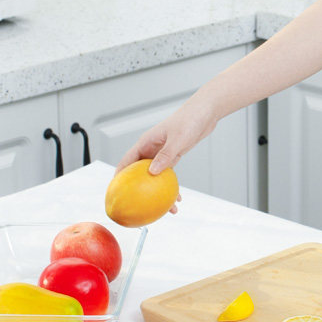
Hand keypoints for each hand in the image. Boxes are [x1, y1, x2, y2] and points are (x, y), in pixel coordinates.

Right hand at [115, 96, 217, 214]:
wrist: (205, 112)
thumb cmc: (190, 119)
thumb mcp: (177, 139)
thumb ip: (166, 155)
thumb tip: (152, 172)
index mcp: (146, 142)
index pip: (127, 162)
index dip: (118, 178)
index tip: (115, 193)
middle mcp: (151, 148)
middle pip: (139, 172)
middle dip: (138, 190)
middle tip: (137, 207)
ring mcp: (162, 153)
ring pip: (154, 176)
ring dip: (157, 192)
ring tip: (164, 208)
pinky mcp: (173, 155)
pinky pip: (168, 174)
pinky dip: (170, 186)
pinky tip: (177, 197)